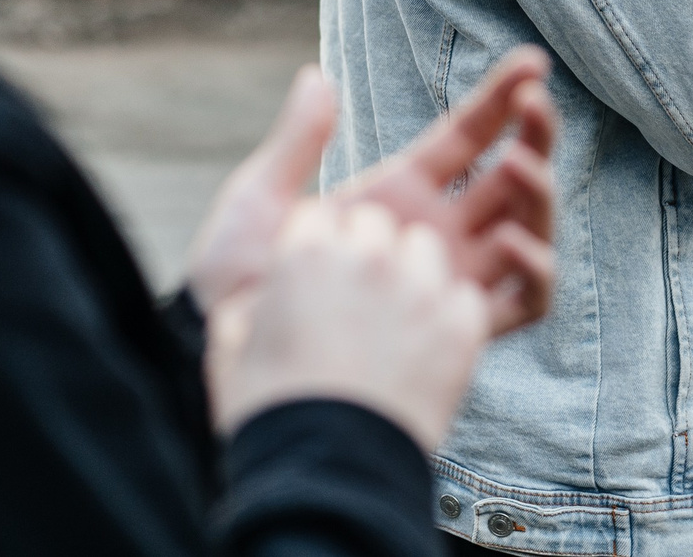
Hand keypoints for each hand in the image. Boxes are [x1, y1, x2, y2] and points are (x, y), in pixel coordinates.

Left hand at [187, 49, 559, 335]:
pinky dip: (536, 273)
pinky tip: (517, 245)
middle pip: (510, 178)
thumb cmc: (237, 285)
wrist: (234, 363)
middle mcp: (437, 232)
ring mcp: (451, 279)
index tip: (532, 64)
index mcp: (401, 193)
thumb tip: (316, 76)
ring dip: (537, 194)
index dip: (501, 99)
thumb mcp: (259, 204)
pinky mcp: (458, 328)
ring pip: (525, 229)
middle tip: (535, 105)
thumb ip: (296, 143)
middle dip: (534, 137)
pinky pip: (523, 303)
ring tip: (521, 165)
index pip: (467, 136)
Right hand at [207, 200, 491, 448]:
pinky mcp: (462, 323)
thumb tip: (250, 298)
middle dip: (367, 253)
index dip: (317, 247)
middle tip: (358, 301)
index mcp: (306, 254)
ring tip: (395, 322)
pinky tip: (425, 348)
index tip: (317, 277)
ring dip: (412, 273)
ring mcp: (421, 288)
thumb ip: (243, 308)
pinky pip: (463, 295)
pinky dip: (448, 315)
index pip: (320, 216)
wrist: (330, 476)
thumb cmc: (274, 415)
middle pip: (377, 225)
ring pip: (425, 248)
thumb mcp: (230, 349)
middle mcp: (368, 258)